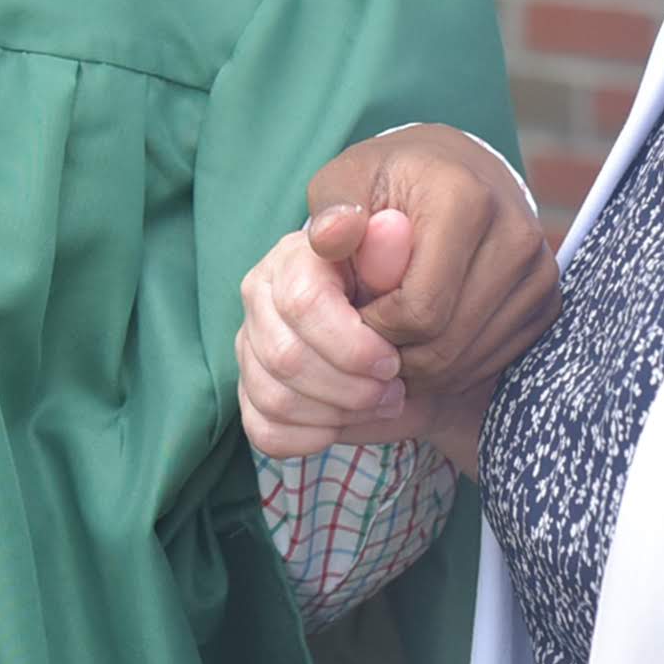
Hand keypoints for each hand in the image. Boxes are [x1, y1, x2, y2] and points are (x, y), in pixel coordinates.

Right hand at [237, 208, 427, 458]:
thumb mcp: (413, 278)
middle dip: (349, 388)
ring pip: (273, 397)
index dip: (351, 345)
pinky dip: (307, 438)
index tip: (391, 360)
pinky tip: (339, 425)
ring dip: (335, 414)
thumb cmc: (407, 308)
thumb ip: (396, 256)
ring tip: (376, 404)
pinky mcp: (250, 390)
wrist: (411, 351)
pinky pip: (263, 429)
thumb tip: (390, 225)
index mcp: (296, 256)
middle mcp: (260, 294)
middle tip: (392, 389)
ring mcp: (250, 343)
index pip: (301, 304)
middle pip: (285, 357)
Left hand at [302, 125, 555, 399]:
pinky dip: (454, 367)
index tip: (353, 309)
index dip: (376, 327)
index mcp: (465, 198)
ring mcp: (540, 270)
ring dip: (423, 365)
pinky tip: (424, 340)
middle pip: (448, 343)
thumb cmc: (388, 181)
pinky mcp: (548, 299)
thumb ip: (331, 212)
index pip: (419, 310)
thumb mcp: (346, 181)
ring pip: (472, 360)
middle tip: (367, 332)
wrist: (454, 171)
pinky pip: (496, 362)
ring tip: (391, 334)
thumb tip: (329, 238)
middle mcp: (516, 234)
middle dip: (397, 352)